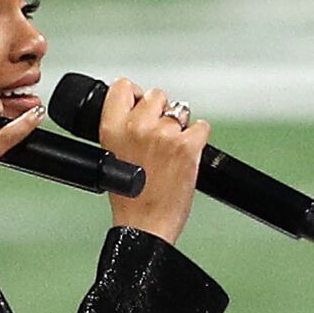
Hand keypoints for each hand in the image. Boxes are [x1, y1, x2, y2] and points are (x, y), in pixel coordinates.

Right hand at [93, 78, 210, 243]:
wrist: (145, 226)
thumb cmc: (130, 200)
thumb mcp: (113, 156)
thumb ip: (123, 128)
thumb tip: (140, 109)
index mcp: (112, 128)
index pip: (124, 86)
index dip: (136, 94)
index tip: (140, 105)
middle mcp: (137, 127)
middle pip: (157, 95)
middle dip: (161, 112)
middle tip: (159, 136)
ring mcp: (164, 135)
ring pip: (179, 111)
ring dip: (179, 128)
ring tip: (171, 153)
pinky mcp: (188, 146)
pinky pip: (201, 126)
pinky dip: (198, 138)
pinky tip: (188, 154)